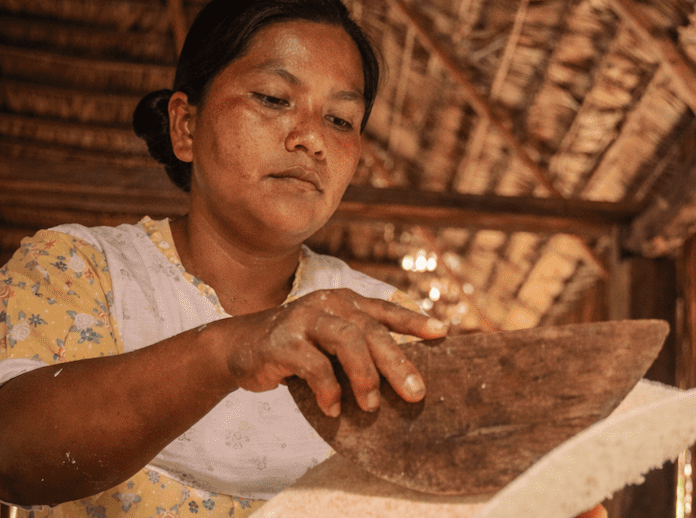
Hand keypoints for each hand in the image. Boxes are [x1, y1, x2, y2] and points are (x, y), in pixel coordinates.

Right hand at [222, 289, 446, 416]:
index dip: (413, 321)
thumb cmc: (295, 346)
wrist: (238, 346)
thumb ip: (358, 347)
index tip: (442, 333)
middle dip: (397, 362)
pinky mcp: (282, 340)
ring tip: (372, 406)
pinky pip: (314, 366)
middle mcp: (328, 304)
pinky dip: (329, 390)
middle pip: (371, 331)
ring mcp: (304, 319)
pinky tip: (333, 408)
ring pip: (347, 341)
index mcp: (344, 302)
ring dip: (364, 376)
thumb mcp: (328, 339)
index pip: (384, 310)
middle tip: (416, 393)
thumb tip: (401, 376)